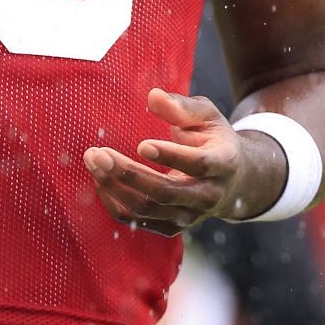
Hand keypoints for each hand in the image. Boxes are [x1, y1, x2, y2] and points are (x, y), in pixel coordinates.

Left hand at [83, 88, 280, 235]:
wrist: (232, 181)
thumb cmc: (213, 140)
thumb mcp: (207, 116)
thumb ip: (182, 107)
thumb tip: (153, 96)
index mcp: (223, 164)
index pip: (198, 165)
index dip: (170, 156)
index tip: (141, 145)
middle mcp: (208, 197)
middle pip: (165, 193)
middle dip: (128, 174)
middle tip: (98, 153)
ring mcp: (189, 217)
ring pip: (147, 209)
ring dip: (114, 186)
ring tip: (93, 159)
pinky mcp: (171, 228)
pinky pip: (136, 221)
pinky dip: (114, 201)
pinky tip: (100, 178)